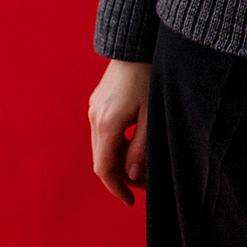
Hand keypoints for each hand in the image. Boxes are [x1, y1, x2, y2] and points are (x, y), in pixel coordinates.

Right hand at [89, 56, 151, 203]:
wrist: (136, 45)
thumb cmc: (150, 78)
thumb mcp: (152, 116)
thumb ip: (141, 148)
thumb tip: (131, 176)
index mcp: (107, 125)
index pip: (104, 169)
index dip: (116, 188)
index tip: (130, 201)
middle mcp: (95, 118)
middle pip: (102, 160)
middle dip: (122, 177)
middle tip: (145, 185)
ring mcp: (94, 109)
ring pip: (102, 147)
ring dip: (120, 161)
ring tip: (144, 166)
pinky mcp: (98, 103)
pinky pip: (103, 133)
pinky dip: (116, 146)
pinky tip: (135, 146)